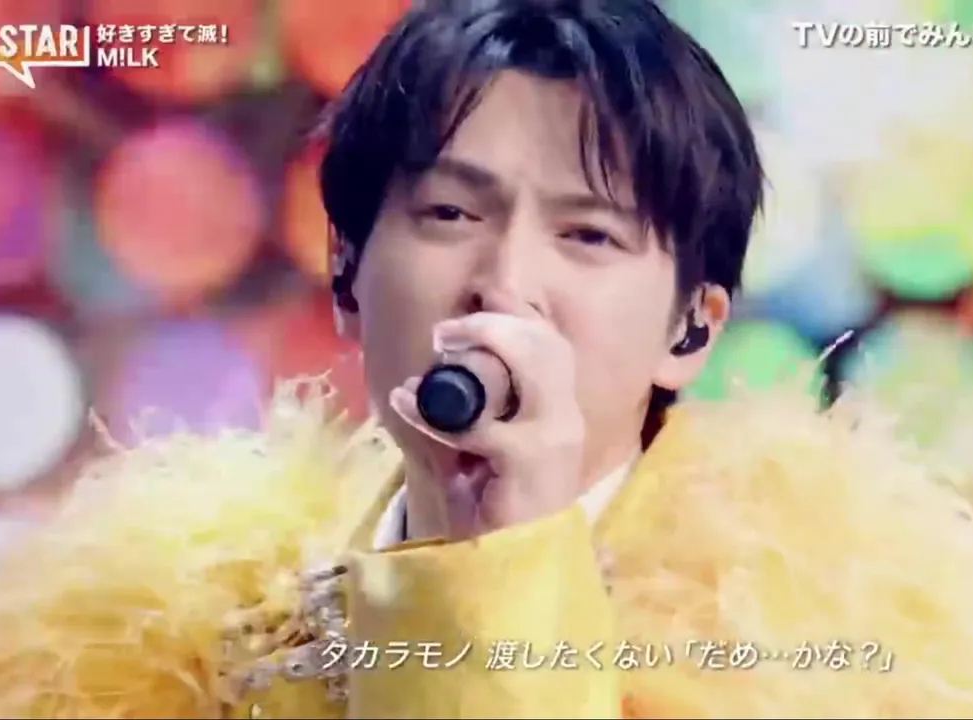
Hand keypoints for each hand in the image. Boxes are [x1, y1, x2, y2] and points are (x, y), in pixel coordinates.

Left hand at [388, 293, 584, 538]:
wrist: (504, 569)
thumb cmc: (493, 510)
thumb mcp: (476, 450)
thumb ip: (464, 413)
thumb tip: (425, 375)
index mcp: (557, 412)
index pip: (552, 344)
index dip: (520, 310)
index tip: (486, 288)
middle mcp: (565, 420)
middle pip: (548, 346)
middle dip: (498, 322)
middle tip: (447, 329)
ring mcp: (554, 441)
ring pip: (536, 368)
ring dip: (487, 346)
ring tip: (440, 347)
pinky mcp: (531, 465)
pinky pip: (486, 426)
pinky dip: (439, 413)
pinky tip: (407, 405)